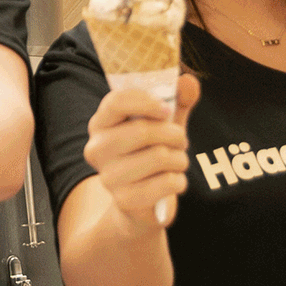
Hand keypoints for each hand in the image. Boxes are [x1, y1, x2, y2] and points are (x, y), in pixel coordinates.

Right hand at [83, 73, 198, 231]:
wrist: (139, 204)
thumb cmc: (150, 154)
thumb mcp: (162, 125)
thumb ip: (176, 100)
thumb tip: (189, 81)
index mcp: (100, 124)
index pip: (116, 102)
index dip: (146, 102)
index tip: (166, 110)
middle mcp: (97, 149)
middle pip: (143, 131)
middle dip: (174, 134)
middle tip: (180, 140)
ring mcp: (108, 176)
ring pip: (159, 156)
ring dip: (180, 159)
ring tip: (177, 161)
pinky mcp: (124, 200)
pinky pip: (166, 183)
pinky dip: (179, 181)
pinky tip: (173, 181)